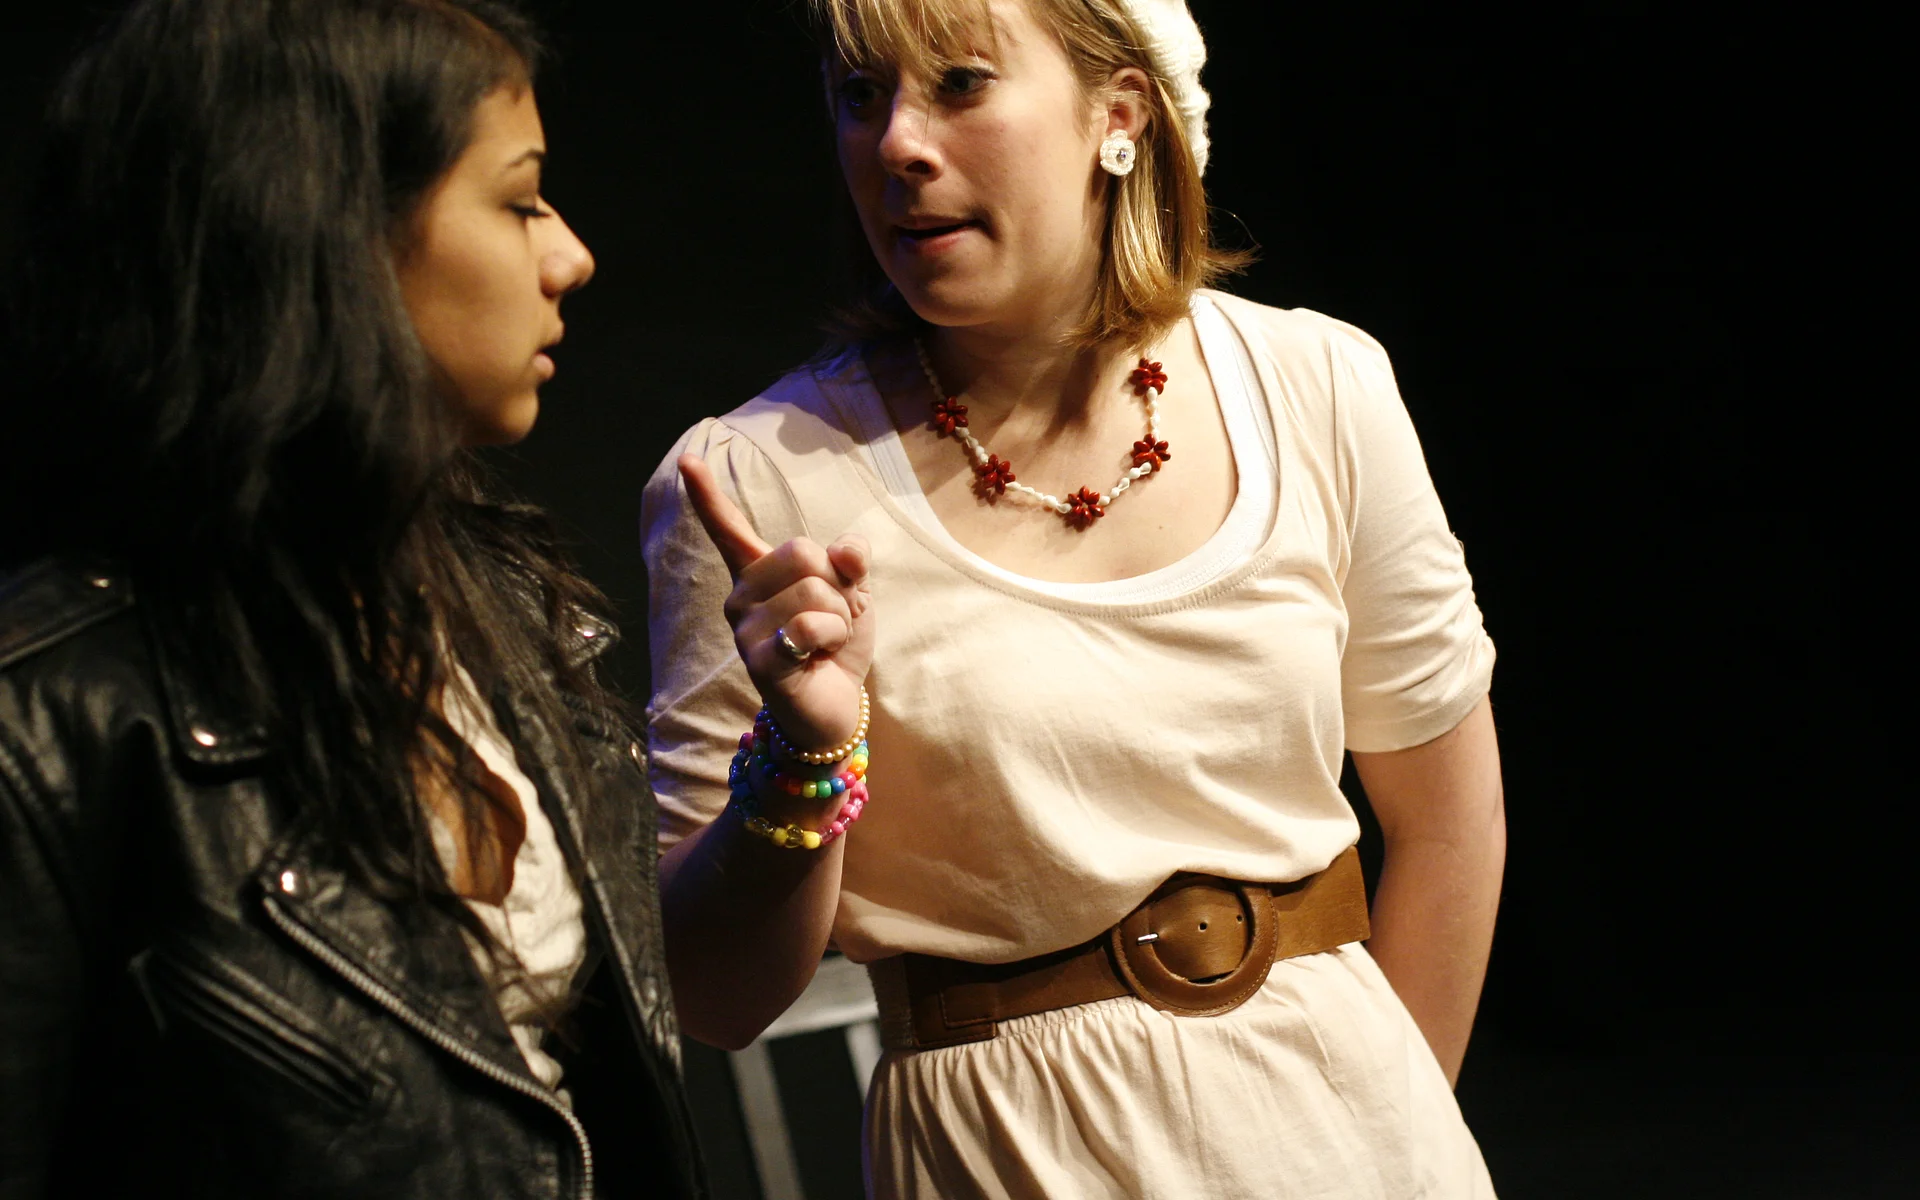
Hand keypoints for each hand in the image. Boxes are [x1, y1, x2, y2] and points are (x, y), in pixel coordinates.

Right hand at [678, 454, 874, 753]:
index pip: (729, 528)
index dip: (708, 494)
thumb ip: (849, 561)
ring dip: (840, 617)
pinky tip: (820, 657)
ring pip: (814, 590)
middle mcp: (741, 596)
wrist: (834, 707)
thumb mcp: (852, 593)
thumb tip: (848, 549)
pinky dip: (832, 637)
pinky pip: (808, 625)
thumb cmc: (833, 644)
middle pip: (804, 552)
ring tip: (825, 641)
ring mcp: (745, 629)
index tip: (687, 459)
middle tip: (830, 619)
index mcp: (759, 573)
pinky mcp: (759, 661)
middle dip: (838, 585)